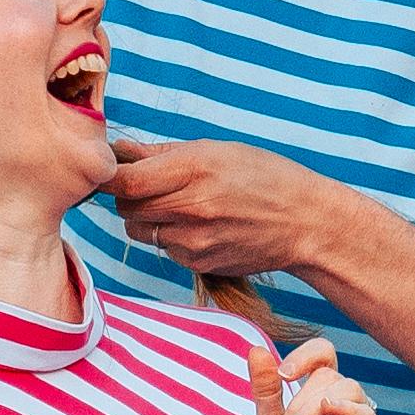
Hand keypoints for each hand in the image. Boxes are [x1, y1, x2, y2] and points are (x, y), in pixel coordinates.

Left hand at [108, 137, 374, 304]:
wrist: (306, 224)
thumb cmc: (265, 177)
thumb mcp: (218, 150)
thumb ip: (163, 154)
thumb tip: (121, 150)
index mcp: (192, 172)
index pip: (123, 181)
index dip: (109, 175)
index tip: (111, 169)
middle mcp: (189, 209)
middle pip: (125, 208)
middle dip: (129, 195)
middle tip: (150, 184)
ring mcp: (192, 242)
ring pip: (140, 230)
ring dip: (147, 217)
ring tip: (179, 204)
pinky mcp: (198, 264)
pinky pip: (164, 248)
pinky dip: (170, 236)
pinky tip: (200, 225)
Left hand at [248, 332, 389, 414]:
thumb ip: (266, 392)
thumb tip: (255, 348)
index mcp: (321, 398)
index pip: (323, 357)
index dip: (305, 356)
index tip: (283, 375)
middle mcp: (345, 407)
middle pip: (330, 376)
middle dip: (300, 399)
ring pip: (348, 389)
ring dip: (313, 406)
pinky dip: (345, 407)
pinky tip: (325, 414)